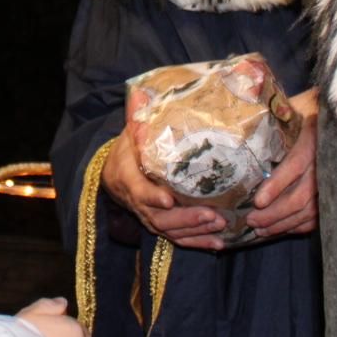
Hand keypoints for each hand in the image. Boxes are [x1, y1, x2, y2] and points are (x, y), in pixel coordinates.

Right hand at [102, 92, 229, 249]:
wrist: (115, 173)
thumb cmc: (129, 148)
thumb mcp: (130, 131)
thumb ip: (138, 116)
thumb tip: (141, 92)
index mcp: (128, 177)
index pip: (139, 191)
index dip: (152, 196)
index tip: (168, 199)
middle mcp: (137, 203)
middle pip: (159, 218)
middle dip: (186, 219)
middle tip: (213, 215)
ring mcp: (149, 216)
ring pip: (170, 231)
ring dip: (195, 232)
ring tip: (221, 226)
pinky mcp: (161, 225)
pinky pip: (177, 239)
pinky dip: (197, 243)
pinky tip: (218, 244)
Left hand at [245, 89, 318, 240]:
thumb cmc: (315, 122)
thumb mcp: (300, 116)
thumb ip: (281, 119)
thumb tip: (252, 111)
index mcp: (314, 144)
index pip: (294, 166)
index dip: (276, 186)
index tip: (258, 201)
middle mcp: (325, 168)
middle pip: (299, 197)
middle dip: (273, 214)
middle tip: (251, 221)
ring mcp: (332, 186)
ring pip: (308, 212)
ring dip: (282, 225)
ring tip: (260, 230)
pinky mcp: (336, 197)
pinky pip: (318, 218)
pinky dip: (298, 227)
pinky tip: (281, 230)